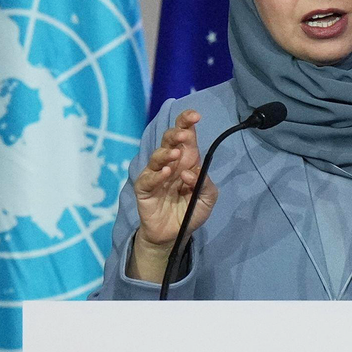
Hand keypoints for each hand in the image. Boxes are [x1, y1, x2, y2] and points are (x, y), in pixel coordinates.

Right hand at [129, 110, 217, 279]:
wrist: (174, 235)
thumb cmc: (190, 211)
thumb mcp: (207, 199)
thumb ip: (206, 184)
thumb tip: (191, 172)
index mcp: (187, 160)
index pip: (186, 136)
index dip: (187, 123)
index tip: (195, 115)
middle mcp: (170, 163)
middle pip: (169, 140)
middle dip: (176, 133)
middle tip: (184, 134)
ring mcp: (156, 174)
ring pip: (157, 156)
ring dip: (166, 153)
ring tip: (175, 155)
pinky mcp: (144, 189)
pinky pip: (148, 178)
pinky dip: (157, 174)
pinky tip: (166, 173)